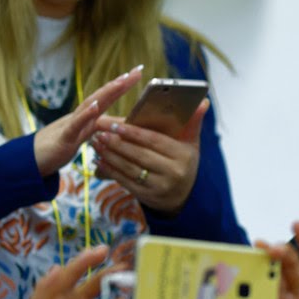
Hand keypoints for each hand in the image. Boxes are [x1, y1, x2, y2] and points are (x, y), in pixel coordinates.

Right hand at [26, 246, 127, 298]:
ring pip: (56, 292)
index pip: (88, 295)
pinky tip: (60, 272)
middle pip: (74, 289)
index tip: (121, 263)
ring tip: (92, 254)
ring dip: (72, 271)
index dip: (102, 278)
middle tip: (108, 249)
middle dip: (90, 267)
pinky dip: (47, 290)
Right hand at [33, 68, 141, 176]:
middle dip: (120, 84)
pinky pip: (75, 125)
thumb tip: (122, 128)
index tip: (138, 73)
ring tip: (121, 81)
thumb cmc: (56, 149)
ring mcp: (71, 125)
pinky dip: (86, 114)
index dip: (122, 86)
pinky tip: (96, 106)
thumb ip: (100, 131)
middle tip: (137, 71)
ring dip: (106, 93)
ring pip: (90, 106)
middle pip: (102, 97)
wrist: (29, 161)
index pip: (108, 99)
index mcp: (87, 118)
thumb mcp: (83, 139)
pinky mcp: (63, 138)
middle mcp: (80, 117)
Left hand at [91, 99, 206, 214]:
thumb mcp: (191, 142)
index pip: (154, 141)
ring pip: (130, 168)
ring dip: (110, 155)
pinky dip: (110, 170)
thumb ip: (193, 122)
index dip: (133, 132)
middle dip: (117, 142)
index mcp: (183, 155)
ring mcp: (160, 187)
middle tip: (99, 131)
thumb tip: (203, 102)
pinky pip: (125, 182)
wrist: (184, 195)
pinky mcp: (147, 197)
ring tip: (96, 143)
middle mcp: (173, 173)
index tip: (113, 124)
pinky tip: (99, 160)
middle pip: (139, 155)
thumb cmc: (183, 161)